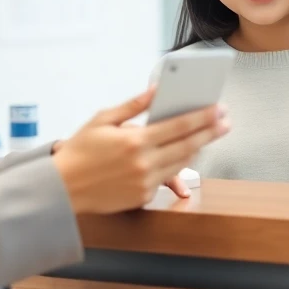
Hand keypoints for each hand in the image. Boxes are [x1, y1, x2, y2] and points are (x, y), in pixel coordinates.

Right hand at [52, 87, 228, 213]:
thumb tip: (156, 90)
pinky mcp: (142, 197)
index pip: (179, 126)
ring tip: (208, 136)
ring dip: (197, 149)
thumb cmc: (80, 150)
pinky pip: (166, 179)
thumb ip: (133, 105)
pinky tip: (184, 155)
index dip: (203, 117)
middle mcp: (144, 163)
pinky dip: (177, 167)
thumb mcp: (103, 119)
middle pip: (188, 146)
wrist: (62, 188)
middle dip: (210, 132)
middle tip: (226, 122)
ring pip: (181, 164)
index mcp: (135, 140)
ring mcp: (144, 183)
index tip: (219, 109)